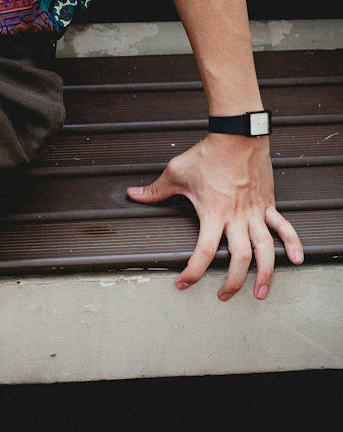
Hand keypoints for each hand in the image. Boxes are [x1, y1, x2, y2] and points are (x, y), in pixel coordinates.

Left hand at [127, 133, 302, 300]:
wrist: (237, 135)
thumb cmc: (207, 153)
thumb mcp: (175, 173)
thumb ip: (154, 190)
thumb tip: (133, 194)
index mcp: (213, 214)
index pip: (204, 252)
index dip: (193, 272)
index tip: (184, 283)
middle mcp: (237, 218)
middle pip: (240, 259)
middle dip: (233, 282)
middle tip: (224, 296)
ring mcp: (256, 212)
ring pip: (266, 250)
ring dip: (266, 274)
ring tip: (260, 293)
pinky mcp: (268, 204)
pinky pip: (284, 227)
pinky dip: (293, 244)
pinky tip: (298, 260)